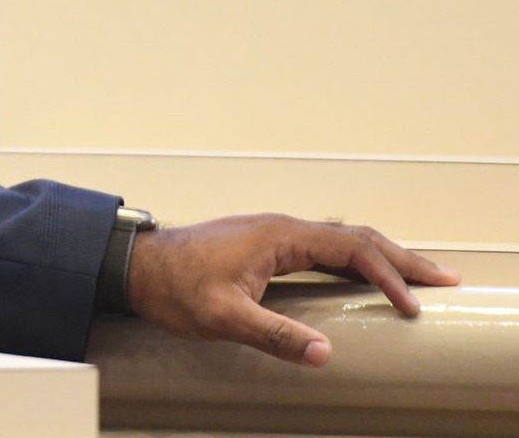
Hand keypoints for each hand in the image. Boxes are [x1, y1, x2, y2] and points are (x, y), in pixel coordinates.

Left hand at [126, 214, 459, 366]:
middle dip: (402, 258)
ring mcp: (273, 235)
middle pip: (355, 238)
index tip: (413, 306)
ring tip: (419, 279)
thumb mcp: (222, 316)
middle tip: (445, 279)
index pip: (350, 249)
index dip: (387, 275)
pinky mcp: (264, 246)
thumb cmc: (173, 287)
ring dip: (382, 258)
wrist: (134, 266)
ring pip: (341, 241)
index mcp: (279, 236)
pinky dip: (355, 262)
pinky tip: (367, 279)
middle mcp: (281, 228)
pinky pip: (323, 250)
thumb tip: (324, 352)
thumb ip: (272, 333)